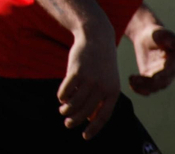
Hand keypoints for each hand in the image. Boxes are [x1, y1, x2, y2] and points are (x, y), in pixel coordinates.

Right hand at [57, 24, 119, 139]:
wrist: (97, 37)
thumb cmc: (101, 62)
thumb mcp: (107, 80)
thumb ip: (101, 98)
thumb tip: (90, 119)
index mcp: (113, 91)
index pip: (103, 116)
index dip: (94, 129)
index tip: (84, 137)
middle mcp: (103, 87)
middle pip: (86, 111)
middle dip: (75, 120)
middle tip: (67, 124)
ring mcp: (90, 78)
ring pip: (75, 102)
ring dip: (67, 109)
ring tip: (62, 110)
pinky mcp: (77, 71)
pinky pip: (66, 89)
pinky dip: (62, 96)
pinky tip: (61, 97)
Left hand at [128, 26, 174, 95]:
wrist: (145, 36)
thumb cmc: (157, 34)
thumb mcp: (164, 35)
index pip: (170, 70)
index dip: (163, 74)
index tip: (154, 77)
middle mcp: (171, 72)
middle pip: (162, 82)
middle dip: (149, 82)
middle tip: (136, 79)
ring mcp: (161, 77)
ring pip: (154, 87)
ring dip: (143, 86)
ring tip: (132, 80)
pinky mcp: (151, 78)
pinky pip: (147, 88)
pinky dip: (140, 90)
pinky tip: (131, 85)